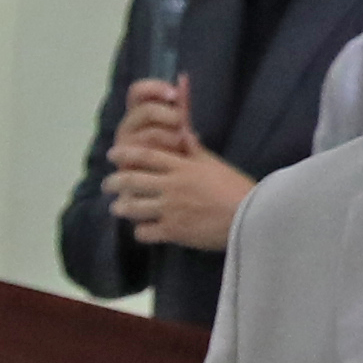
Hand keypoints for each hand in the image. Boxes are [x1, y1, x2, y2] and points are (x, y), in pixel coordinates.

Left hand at [104, 86, 255, 253]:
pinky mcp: (173, 231)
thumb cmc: (237, 188)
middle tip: (108, 184)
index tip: (112, 154)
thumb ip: (194, 150)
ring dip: (122, 207)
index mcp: (183, 167)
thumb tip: (182, 131)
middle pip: (131, 180)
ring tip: (119, 207)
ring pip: (132, 207)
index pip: (146, 156)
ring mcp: (170, 210)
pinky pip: (144, 232)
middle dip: (114, 182)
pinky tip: (144, 229)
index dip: (125, 154)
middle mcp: (172, 187)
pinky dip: (141, 231)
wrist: (254, 216)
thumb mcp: (215, 164)